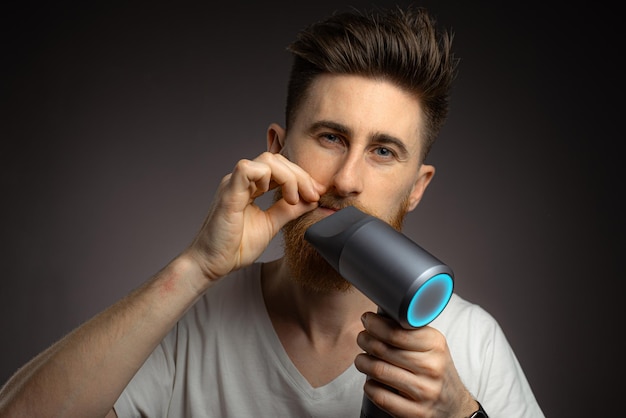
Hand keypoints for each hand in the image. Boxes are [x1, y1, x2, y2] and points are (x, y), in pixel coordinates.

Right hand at [184, 151, 324, 283]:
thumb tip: (311, 200)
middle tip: (313, 195)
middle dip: (300, 175)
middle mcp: (241, 181)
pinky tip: (275, 196)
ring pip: (266, 161)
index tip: (316, 194)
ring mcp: (233, 185)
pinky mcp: (228, 194)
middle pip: (276, 160)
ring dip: (288, 177)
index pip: (279, 167)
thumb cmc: (235, 247)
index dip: (301, 177)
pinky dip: (267, 177)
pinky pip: (246, 169)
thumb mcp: (271, 224)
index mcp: (250, 186)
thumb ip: (289, 210)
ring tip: (294, 199)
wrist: (212, 264)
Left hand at [355, 312, 475, 417]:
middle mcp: (431, 367)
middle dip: (365, 340)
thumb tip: (378, 316)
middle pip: (383, 350)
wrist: (455, 406)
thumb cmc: (436, 370)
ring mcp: (424, 391)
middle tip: (362, 338)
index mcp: (435, 345)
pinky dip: (369, 386)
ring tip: (362, 359)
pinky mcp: (415, 412)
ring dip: (362, 362)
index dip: (375, 325)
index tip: (367, 320)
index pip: (396, 332)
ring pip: (378, 371)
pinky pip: (380, 396)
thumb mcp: (432, 346)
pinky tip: (371, 381)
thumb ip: (410, 331)